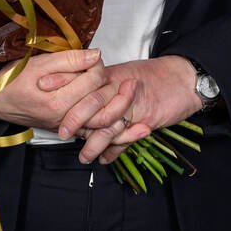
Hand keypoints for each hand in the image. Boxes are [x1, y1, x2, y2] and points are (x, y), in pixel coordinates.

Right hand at [0, 48, 110, 130]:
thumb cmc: (11, 81)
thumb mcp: (37, 64)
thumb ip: (68, 59)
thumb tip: (96, 55)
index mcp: (57, 103)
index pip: (93, 80)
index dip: (97, 64)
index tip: (92, 56)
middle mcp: (64, 119)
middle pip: (101, 98)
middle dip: (108, 81)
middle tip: (104, 68)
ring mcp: (65, 126)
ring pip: (102, 116)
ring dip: (111, 100)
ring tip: (115, 85)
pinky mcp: (66, 128)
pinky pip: (93, 126)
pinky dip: (103, 115)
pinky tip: (106, 101)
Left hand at [67, 55, 204, 165]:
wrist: (187, 79)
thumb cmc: (159, 75)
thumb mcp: (129, 71)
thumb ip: (106, 82)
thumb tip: (78, 88)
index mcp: (114, 75)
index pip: (85, 79)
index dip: (64, 82)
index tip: (43, 86)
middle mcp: (122, 88)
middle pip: (93, 101)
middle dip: (75, 117)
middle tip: (62, 132)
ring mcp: (134, 105)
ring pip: (108, 125)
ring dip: (94, 144)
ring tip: (84, 157)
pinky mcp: (147, 120)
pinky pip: (127, 139)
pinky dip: (116, 151)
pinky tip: (106, 159)